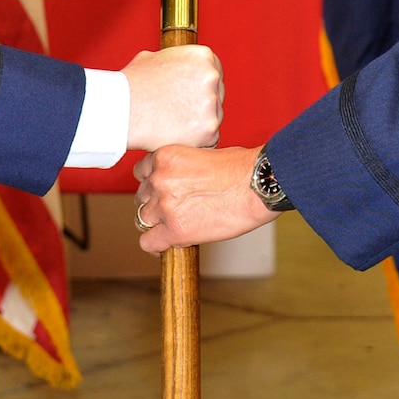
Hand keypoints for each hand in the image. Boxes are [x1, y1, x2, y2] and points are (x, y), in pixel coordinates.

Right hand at [121, 45, 223, 150]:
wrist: (121, 108)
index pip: (214, 73)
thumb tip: (173, 65)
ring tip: (172, 125)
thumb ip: (172, 61)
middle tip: (179, 113)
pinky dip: (196, 142)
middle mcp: (212, 76)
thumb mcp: (152, 58)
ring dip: (198, 124)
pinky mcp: (209, 129)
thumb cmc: (131, 84)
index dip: (200, 87)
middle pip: (217, 96)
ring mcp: (212, 103)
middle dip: (201, 106)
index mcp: (202, 56)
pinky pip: (209, 139)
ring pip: (213, 118)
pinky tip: (176, 136)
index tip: (188, 96)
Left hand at [134, 144, 272, 253]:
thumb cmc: (241, 168)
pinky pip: (149, 243)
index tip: (163, 191)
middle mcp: (159, 180)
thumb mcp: (203, 153)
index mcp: (165, 157)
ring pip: (142, 220)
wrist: (258, 186)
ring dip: (157, 224)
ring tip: (175, 225)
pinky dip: (156, 245)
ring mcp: (165, 206)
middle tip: (174, 209)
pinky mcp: (175, 230)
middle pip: (141, 197)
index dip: (153, 184)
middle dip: (155, 203)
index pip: (141, 173)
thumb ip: (182, 167)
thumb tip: (178, 181)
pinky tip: (168, 243)